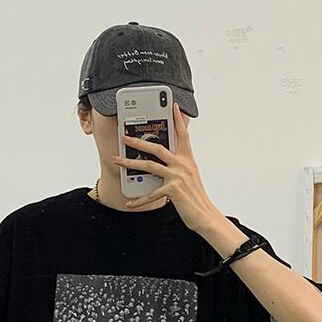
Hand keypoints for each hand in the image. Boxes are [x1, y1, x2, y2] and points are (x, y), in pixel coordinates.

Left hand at [111, 102, 219, 231]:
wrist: (204, 214)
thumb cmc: (195, 197)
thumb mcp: (189, 177)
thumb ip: (178, 167)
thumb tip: (161, 164)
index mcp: (188, 160)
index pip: (183, 135)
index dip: (178, 119)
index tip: (173, 106)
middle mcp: (183, 165)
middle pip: (157, 147)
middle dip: (139, 142)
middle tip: (125, 138)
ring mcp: (177, 176)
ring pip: (149, 166)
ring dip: (130, 163)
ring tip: (117, 161)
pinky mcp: (173, 190)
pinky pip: (151, 194)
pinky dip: (139, 200)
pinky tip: (130, 203)